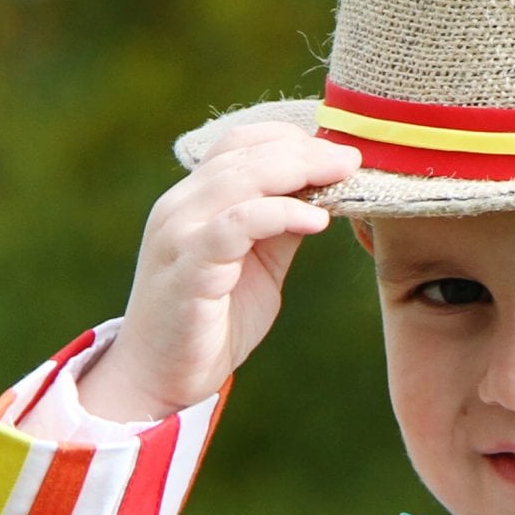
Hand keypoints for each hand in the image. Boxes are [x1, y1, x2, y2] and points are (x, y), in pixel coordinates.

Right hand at [79, 122, 363, 419]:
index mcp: (197, 200)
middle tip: (353, 157)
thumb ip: (282, 227)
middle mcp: (182, 206)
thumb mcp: (259, 263)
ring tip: (344, 175)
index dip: (291, 138)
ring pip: (239, 179)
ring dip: (298, 171)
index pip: (241, 143)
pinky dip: (279, 215)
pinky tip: (317, 220)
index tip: (340, 148)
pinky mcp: (189, 267)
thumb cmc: (213, 320)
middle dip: (306, 151)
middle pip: (245, 153)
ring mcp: (180, 233)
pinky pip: (235, 226)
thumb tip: (325, 194)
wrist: (161, 375)